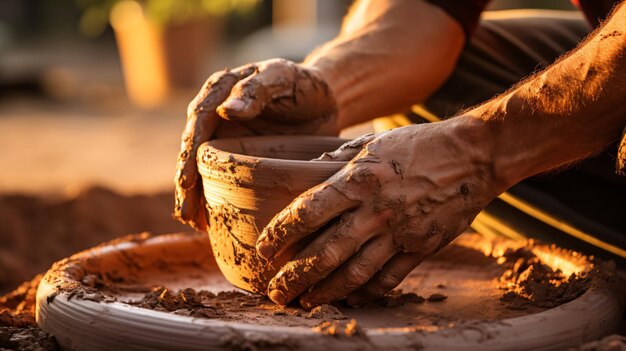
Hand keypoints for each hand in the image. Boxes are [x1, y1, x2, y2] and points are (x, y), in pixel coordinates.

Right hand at [174, 59, 338, 229]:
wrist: (322, 99)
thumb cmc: (302, 83)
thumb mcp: (282, 78)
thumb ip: (256, 89)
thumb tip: (225, 111)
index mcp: (220, 91)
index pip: (199, 121)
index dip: (190, 152)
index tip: (187, 180)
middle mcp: (215, 115)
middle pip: (193, 150)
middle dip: (186, 182)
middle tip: (187, 212)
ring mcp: (226, 138)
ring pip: (202, 167)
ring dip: (195, 195)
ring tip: (192, 222)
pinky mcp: (238, 157)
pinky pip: (220, 177)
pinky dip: (213, 198)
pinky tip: (209, 221)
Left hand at [256, 117, 505, 307]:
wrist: (475, 155)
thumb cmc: (420, 144)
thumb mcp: (374, 142)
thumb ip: (340, 159)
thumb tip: (312, 168)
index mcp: (358, 181)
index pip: (307, 212)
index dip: (280, 235)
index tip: (262, 251)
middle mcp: (374, 211)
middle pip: (325, 253)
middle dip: (294, 277)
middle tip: (274, 292)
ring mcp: (399, 233)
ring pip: (354, 273)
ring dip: (325, 292)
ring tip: (305, 302)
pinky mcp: (421, 248)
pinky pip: (389, 279)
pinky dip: (366, 292)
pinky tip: (349, 298)